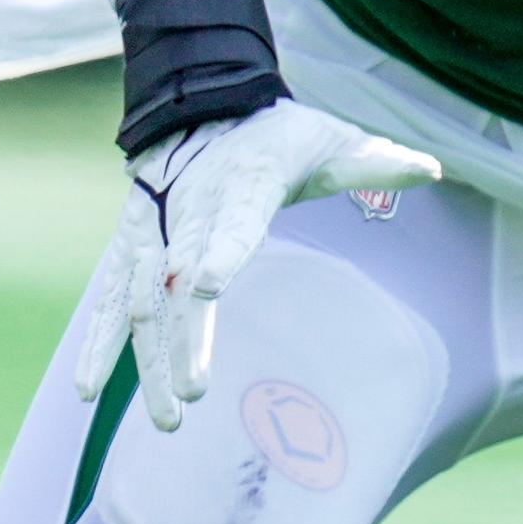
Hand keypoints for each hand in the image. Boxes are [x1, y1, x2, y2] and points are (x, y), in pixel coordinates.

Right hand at [75, 99, 440, 430]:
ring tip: (166, 418)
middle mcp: (189, 213)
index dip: (222, 252)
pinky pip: (111, 300)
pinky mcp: (131, 248)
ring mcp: (154, 234)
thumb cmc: (278, 136)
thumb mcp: (330, 140)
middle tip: (193, 398)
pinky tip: (88, 390)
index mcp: (241, 186)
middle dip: (184, 341)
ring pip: (143, 303)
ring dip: (148, 361)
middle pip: (179, 284)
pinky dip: (99, 341)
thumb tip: (434, 168)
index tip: (209, 284)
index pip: (233, 223)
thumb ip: (375, 162)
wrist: (203, 105)